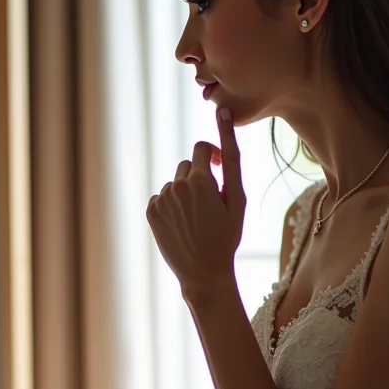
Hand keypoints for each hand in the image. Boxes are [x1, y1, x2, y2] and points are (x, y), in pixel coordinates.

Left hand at [146, 107, 245, 296]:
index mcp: (200, 180)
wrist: (204, 273)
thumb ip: (231, 158)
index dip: (212, 156)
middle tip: (211, 205)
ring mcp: (162, 199)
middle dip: (200, 178)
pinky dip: (172, 206)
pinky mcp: (151, 211)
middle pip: (188, 166)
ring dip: (186, 194)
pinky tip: (182, 225)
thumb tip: (223, 114)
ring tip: (197, 219)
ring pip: (175, 183)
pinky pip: (162, 197)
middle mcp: (177, 185)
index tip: (218, 168)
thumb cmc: (226, 236)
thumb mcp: (238, 199)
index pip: (202, 148)